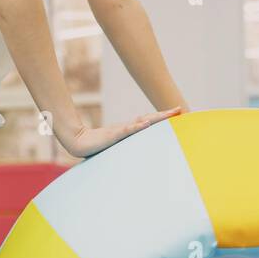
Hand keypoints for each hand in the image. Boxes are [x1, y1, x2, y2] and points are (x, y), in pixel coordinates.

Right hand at [55, 107, 182, 158]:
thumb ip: (127, 144)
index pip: (150, 121)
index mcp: (130, 130)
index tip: (177, 113)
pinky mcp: (113, 135)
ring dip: (155, 118)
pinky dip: (137, 127)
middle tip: (179, 109)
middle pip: (150, 119)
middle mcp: (128, 128)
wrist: (79, 143)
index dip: (163, 117)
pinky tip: (146, 124)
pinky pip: (127, 130)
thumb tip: (137, 148)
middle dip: (165, 115)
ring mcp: (121, 130)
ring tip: (169, 114)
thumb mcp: (117, 145)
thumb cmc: (98, 145)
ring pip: (141, 122)